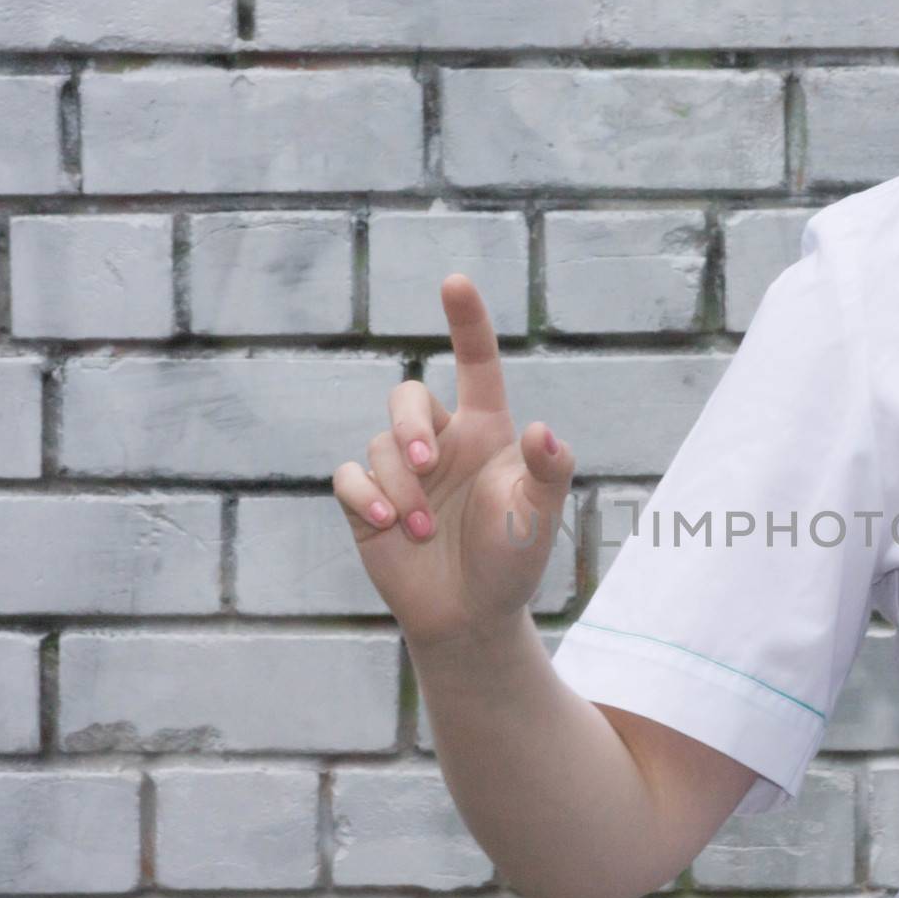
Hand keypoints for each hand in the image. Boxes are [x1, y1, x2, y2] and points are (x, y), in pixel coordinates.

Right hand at [332, 274, 574, 648]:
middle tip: (428, 463)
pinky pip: (349, 475)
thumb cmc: (513, 559)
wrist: (472, 615)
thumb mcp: (540, 516)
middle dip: (409, 424)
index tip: (456, 282)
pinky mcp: (367, 501)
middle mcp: (440, 441)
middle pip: (406, 395)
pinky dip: (365, 495)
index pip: (476, 364)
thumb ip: (550, 471)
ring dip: (400, 485)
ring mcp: (400, 471)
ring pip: (379, 444)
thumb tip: (544, 431)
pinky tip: (389, 524)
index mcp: (486, 431)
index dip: (466, 322)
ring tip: (421, 528)